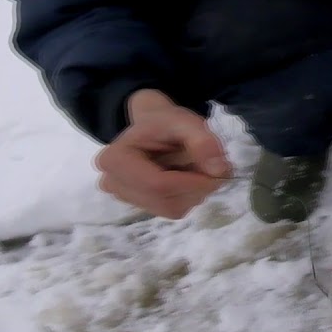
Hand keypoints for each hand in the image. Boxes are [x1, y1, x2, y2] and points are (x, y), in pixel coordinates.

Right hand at [94, 89, 231, 219]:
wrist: (155, 127)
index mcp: (114, 159)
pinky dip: (189, 196)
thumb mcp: (186, 121)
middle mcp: (113, 183)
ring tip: (194, 167)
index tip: (218, 172)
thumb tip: (219, 169)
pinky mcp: (142, 206)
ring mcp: (126, 198)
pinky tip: (186, 177)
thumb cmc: (166, 123)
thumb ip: (203, 140)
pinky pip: (174, 210)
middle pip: (165, 200)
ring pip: (172, 208)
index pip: (157, 184)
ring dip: (194, 192)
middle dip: (195, 186)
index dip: (192, 182)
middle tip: (210, 165)